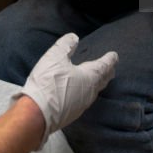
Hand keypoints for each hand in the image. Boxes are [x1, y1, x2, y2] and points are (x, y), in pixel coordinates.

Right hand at [19, 33, 117, 147]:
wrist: (37, 114)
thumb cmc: (48, 82)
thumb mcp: (54, 57)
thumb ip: (65, 45)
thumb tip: (74, 37)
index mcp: (89, 77)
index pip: (104, 66)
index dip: (109, 60)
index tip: (114, 55)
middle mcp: (89, 92)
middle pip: (102, 80)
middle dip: (107, 73)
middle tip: (111, 68)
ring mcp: (82, 105)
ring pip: (94, 91)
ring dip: (98, 83)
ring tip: (99, 79)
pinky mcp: (73, 113)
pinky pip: (85, 100)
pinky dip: (87, 92)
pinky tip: (81, 92)